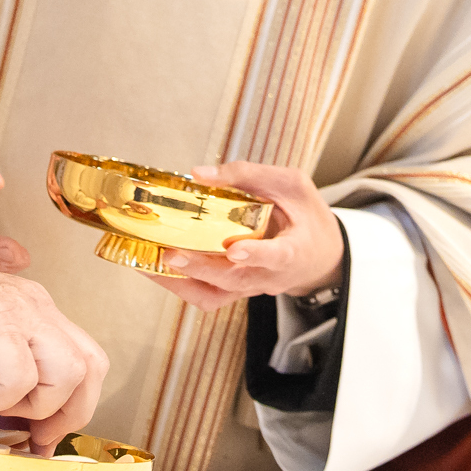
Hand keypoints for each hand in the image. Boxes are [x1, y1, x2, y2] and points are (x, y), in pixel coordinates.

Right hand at [0, 252, 107, 452]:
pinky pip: (21, 375)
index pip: (87, 358)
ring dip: (33, 402)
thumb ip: (8, 387)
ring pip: (68, 371)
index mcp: (35, 312)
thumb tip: (27, 434)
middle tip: (32, 432)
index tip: (45, 435)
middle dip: (68, 412)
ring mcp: (20, 311)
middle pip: (91, 365)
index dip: (75, 403)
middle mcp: (35, 307)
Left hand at [142, 162, 342, 312]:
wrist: (320, 255)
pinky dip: (179, 285)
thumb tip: (200, 174)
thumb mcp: (291, 184)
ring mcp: (251, 287)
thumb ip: (249, 175)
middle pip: (233, 279)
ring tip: (149, 263)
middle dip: (200, 266)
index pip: (276, 256)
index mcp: (293, 249)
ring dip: (181, 282)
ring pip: (215, 295)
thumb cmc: (307, 216)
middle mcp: (270, 275)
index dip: (256, 255)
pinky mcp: (236, 290)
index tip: (235, 249)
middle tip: (171, 252)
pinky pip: (206, 296)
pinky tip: (156, 268)